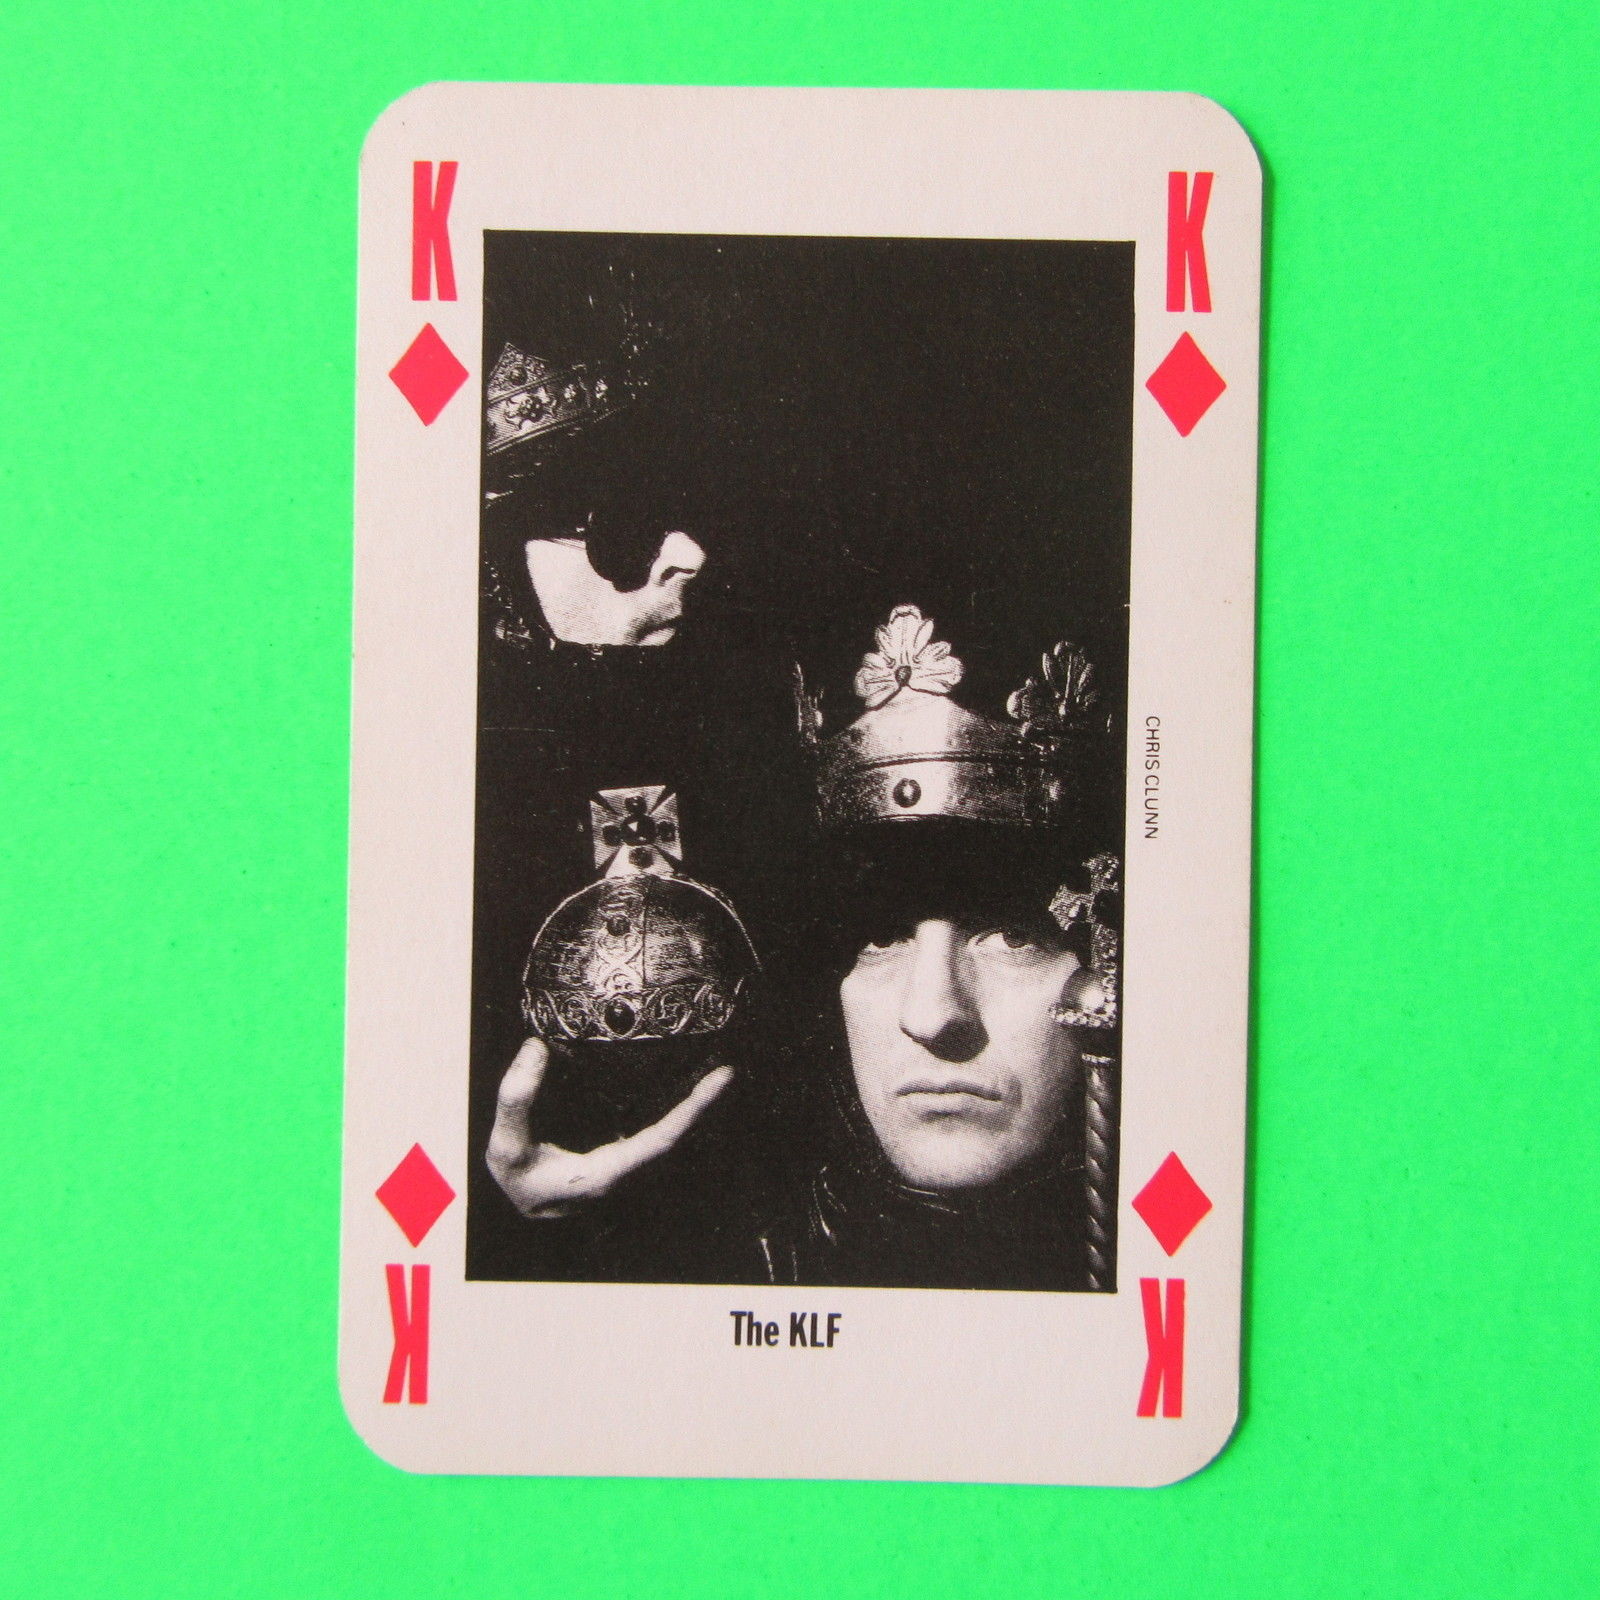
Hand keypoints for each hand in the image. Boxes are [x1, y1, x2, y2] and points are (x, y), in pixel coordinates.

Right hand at [486, 1037, 733, 1218]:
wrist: (519, 1201)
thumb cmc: (517, 1179)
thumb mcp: (505, 1145)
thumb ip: (516, 1099)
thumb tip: (536, 1047)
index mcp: (607, 1174)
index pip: (662, 1141)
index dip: (692, 1110)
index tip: (720, 1081)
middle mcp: (627, 1175)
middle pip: (678, 1140)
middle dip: (704, 1106)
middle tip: (727, 1073)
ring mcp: (630, 1167)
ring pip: (672, 1139)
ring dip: (694, 1109)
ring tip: (716, 1076)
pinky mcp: (626, 1155)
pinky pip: (658, 1134)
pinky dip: (676, 1111)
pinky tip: (684, 1087)